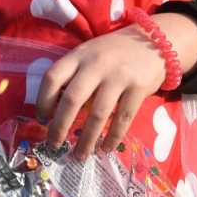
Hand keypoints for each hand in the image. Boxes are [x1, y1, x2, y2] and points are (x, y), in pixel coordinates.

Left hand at [33, 25, 166, 159]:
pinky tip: (105, 148)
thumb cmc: (114, 53)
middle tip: (54, 145)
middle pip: (72, 99)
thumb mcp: (90, 54)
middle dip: (60, 126)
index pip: (53, 77)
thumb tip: (56, 112)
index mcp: (80, 55)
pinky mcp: (139, 87)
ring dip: (86, 140)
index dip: (43, 101)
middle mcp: (97, 64)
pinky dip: (112, 137)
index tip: (42, 119)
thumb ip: (75, 75)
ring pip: (97, 114)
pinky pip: (123, 118)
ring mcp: (120, 75)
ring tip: (80, 155)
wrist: (154, 40)